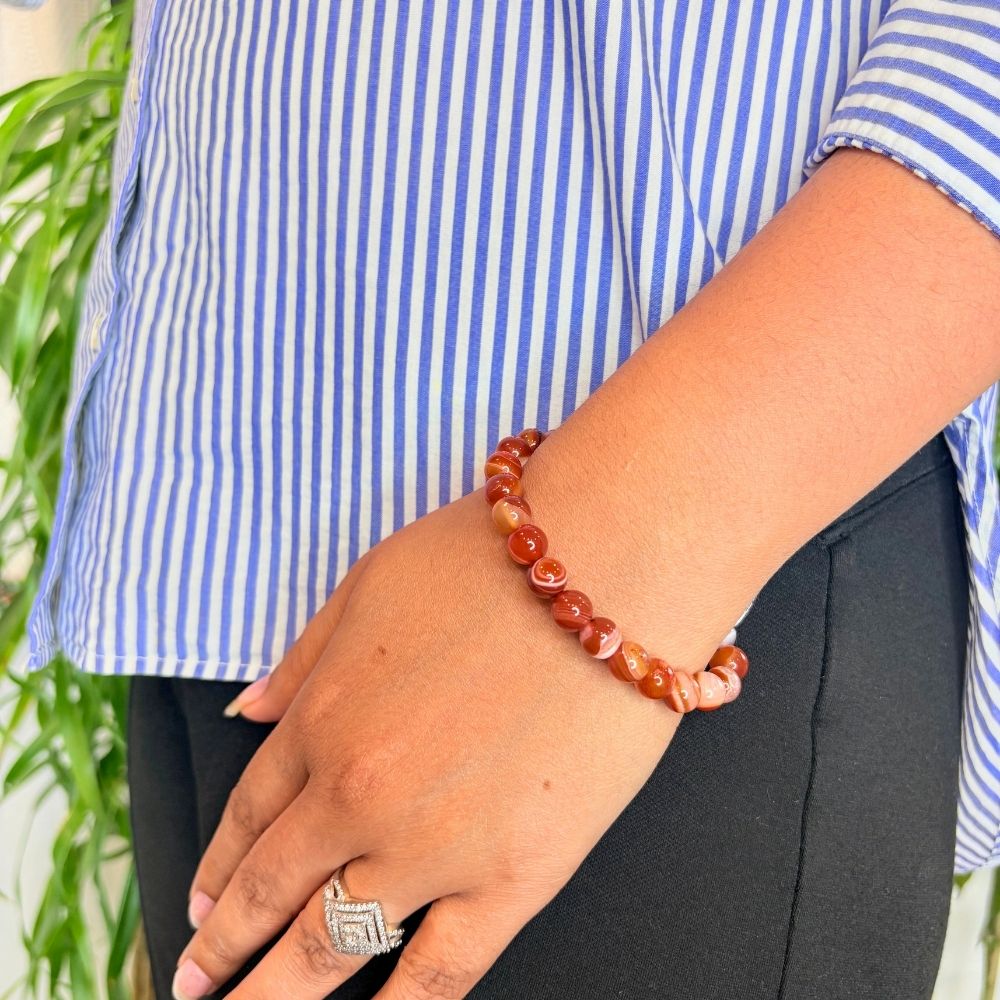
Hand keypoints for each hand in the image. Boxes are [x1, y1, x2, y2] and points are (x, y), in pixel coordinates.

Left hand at [174, 484, 696, 998]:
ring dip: (275, 996)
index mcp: (322, 718)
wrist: (608, 564)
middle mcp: (357, 793)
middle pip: (268, 893)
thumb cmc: (492, 560)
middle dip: (222, 951)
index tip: (203, 907)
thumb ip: (303, 656)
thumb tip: (246, 710)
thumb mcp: (370, 584)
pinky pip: (436, 977)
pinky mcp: (513, 878)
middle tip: (193, 984)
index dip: (219, 868)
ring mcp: (430, 846)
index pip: (248, 815)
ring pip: (329, 949)